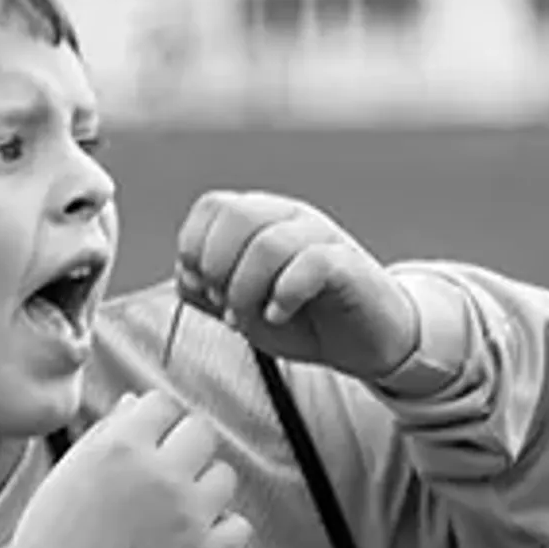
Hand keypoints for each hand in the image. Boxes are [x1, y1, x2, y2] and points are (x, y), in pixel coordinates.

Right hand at [4, 387, 254, 547]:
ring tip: (171, 513)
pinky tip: (189, 540)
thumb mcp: (65, 475)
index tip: (144, 445)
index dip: (153, 424)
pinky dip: (221, 533)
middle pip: (202, 432)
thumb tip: (136, 404)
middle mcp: (160, 474)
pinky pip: (239, 527)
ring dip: (204, 490)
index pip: (163, 404)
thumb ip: (104, 434)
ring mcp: (189, 515)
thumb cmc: (51, 542)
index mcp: (120, 447)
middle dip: (184, 449)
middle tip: (161, 478)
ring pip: (225, 478)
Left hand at [174, 191, 421, 380]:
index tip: (203, 287)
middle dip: (216, 266)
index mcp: (260, 220)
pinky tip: (279, 315)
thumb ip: (204, 289)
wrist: (362, 341)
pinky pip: (311, 263)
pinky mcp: (348, 264)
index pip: (213, 206)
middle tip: (225, 304)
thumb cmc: (299, 318)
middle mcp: (290, 218)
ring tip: (250, 317)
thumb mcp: (239, 306)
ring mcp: (322, 236)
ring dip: (245, 289)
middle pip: (235, 213)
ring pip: (268, 242)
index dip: (194, 247)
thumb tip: (186, 274)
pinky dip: (284, 295)